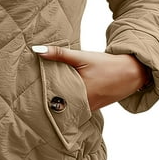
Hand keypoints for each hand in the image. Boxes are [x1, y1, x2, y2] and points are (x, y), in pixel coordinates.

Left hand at [33, 46, 150, 110]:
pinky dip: (68, 104)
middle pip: (59, 103)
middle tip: (30, 98)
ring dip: (57, 102)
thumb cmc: (105, 64)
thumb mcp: (82, 57)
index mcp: (79, 92)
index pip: (53, 96)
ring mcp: (89, 109)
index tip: (28, 93)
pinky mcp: (93, 108)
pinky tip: (59, 99)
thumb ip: (59, 54)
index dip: (40, 95)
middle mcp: (83, 104)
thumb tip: (37, 50)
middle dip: (46, 100)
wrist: (130, 73)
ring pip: (67, 107)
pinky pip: (76, 108)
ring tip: (39, 99)